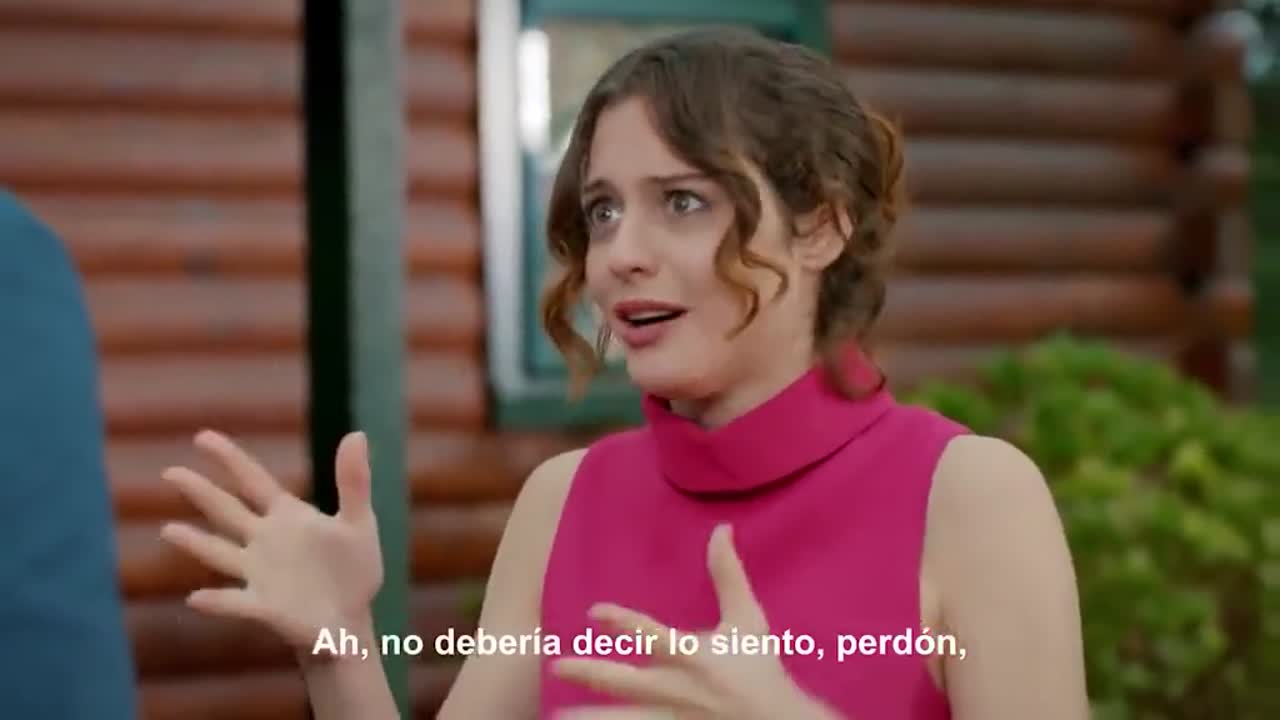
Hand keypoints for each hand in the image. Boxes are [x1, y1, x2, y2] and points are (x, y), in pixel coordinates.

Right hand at [159, 429, 383, 654]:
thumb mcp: (359, 522)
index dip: (230, 459)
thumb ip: (353, 482)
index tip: (202, 436)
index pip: (253, 480)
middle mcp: (265, 541)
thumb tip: (356, 434)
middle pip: (226, 510)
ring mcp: (259, 573)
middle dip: (200, 491)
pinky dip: (216, 601)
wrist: (351, 619)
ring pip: (220, 553)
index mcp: (288, 516)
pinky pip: (235, 602)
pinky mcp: (263, 606)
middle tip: (170, 471)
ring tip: (169, 530)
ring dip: (195, 543)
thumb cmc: (352, 569)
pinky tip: (196, 598)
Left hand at [551, 525, 838, 719]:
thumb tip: (721, 529)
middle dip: (591, 674)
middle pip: (626, 683)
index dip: (624, 623)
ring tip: (555, 717)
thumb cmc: (759, 668)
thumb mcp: (748, 620)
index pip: (654, 637)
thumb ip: (729, 575)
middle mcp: (678, 690)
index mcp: (694, 657)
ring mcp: (673, 717)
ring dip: (591, 719)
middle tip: (557, 666)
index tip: (593, 611)